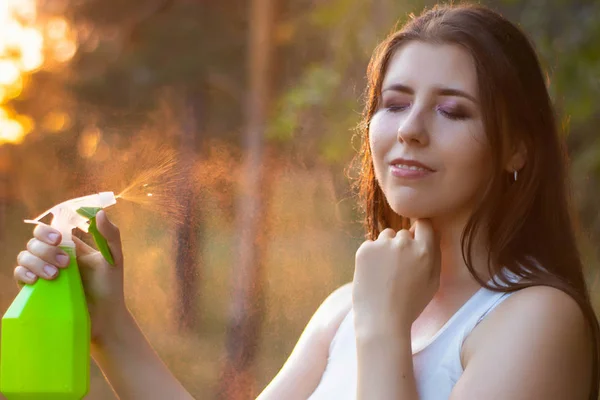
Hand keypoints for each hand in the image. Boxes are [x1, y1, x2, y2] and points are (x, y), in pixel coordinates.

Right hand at [13, 210, 127, 343]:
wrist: (104, 318)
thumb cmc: (111, 287)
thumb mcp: (114, 259)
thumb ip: (110, 235)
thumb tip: (99, 213)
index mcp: (72, 248)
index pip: (51, 230)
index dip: (48, 230)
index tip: (58, 239)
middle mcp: (54, 258)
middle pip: (36, 241)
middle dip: (46, 248)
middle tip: (66, 262)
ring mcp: (44, 273)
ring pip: (25, 256)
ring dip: (37, 261)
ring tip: (56, 275)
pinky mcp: (37, 290)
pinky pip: (19, 275)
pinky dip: (24, 273)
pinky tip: (36, 280)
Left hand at [352, 219, 440, 337]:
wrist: (382, 320)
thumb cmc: (410, 305)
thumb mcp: (433, 282)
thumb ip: (435, 254)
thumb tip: (434, 232)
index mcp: (425, 251)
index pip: (424, 224)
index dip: (419, 232)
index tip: (414, 242)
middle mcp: (404, 243)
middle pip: (403, 233)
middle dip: (401, 246)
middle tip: (398, 270)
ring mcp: (383, 245)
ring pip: (386, 236)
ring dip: (386, 248)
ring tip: (385, 273)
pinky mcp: (365, 249)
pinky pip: (370, 245)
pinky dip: (370, 255)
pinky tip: (373, 274)